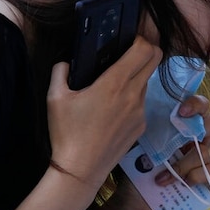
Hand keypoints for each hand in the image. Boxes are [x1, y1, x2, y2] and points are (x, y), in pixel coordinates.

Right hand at [47, 36, 160, 191]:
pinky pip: (141, 103)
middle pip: (155, 60)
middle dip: (146, 51)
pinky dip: (132, 98)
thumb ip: (60, 72)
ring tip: (113, 85)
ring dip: (136, 77)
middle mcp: (133, 94)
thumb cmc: (66, 133)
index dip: (140, 39)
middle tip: (130, 53)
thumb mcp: (55, 98)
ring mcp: (141, 110)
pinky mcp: (142, 125)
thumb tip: (66, 63)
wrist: (81, 169)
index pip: (144, 50)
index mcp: (114, 83)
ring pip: (147, 82)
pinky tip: (113, 110)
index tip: (129, 40)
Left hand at [109, 94, 209, 209]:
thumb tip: (144, 104)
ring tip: (162, 177)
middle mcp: (194, 146)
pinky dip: (195, 176)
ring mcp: (201, 166)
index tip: (180, 109)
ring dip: (184, 162)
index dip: (195, 103)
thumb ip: (144, 127)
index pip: (197, 109)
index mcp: (180, 133)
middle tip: (183, 127)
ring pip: (206, 151)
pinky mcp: (204, 186)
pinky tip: (177, 185)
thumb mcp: (133, 149)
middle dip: (202, 120)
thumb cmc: (130, 178)